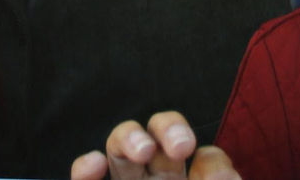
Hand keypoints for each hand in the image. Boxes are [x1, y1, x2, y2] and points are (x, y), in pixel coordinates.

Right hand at [71, 112, 239, 179]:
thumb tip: (206, 157)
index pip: (203, 157)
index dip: (210, 159)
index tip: (215, 170)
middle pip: (157, 136)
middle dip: (167, 129)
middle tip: (180, 147)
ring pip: (120, 148)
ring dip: (128, 138)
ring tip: (142, 150)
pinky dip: (85, 169)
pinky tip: (94, 164)